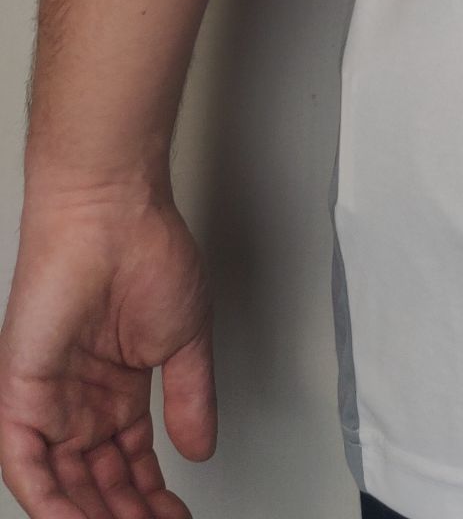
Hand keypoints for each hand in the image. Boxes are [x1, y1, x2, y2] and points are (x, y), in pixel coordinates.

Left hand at [0, 183, 214, 517]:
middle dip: (127, 512)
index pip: (128, 463)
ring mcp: (48, 399)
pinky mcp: (19, 392)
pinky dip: (49, 499)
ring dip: (92, 514)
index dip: (150, 497)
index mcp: (117, 388)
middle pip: (96, 481)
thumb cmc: (147, 253)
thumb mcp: (186, 338)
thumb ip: (190, 398)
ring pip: (60, 483)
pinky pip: (26, 463)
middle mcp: (79, 400)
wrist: (115, 216)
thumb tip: (200, 446)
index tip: (175, 516)